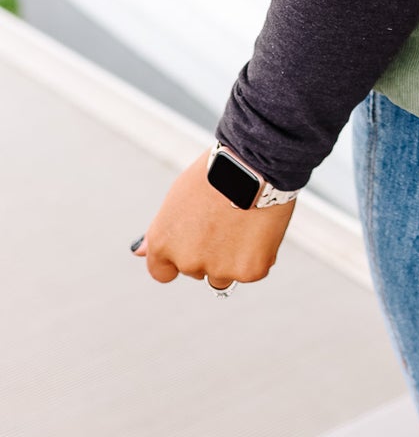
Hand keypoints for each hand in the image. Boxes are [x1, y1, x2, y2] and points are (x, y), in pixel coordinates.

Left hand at [132, 149, 296, 288]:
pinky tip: (261, 226)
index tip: (194, 244)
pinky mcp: (249, 270)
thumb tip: (139, 251)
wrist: (254, 162)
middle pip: (198, 270)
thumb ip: (160, 230)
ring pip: (226, 274)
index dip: (178, 258)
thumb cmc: (216, 173)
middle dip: (210, 252)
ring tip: (244, 222)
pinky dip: (259, 254)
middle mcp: (187, 261)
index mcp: (164, 243)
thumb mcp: (177, 197)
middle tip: (226, 220)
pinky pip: (253, 269)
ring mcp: (219, 269)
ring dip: (234, 257)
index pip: (162, 272)